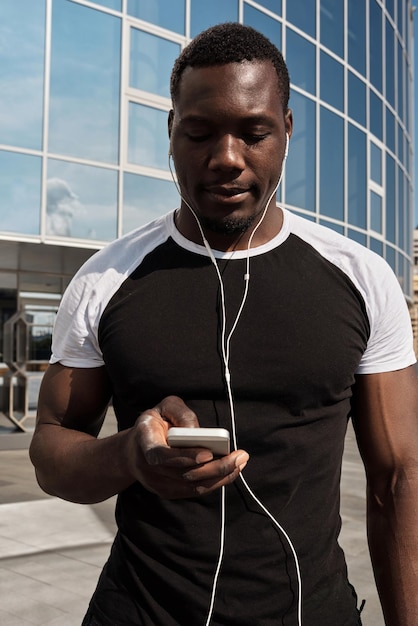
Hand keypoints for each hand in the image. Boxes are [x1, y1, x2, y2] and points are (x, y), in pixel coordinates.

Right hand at [128, 395, 248, 498]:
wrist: (133, 451)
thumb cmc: (154, 424)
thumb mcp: (164, 408)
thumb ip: (181, 413)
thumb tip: (197, 432)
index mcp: (144, 442)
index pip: (162, 455)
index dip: (185, 456)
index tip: (208, 452)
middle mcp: (148, 467)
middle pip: (184, 474)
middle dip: (215, 467)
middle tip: (239, 456)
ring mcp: (157, 484)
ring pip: (193, 485)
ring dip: (221, 476)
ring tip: (240, 461)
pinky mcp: (168, 492)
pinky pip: (195, 490)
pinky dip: (216, 482)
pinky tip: (231, 470)